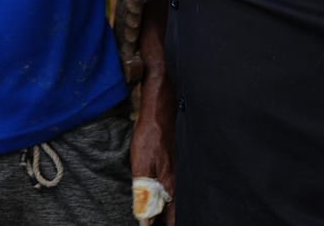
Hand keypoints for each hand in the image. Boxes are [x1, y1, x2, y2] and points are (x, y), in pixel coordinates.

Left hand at [131, 71, 176, 224]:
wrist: (162, 109)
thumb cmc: (151, 135)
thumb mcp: (141, 165)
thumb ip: (144, 194)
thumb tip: (147, 221)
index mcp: (172, 186)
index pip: (173, 219)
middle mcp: (180, 181)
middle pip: (177, 211)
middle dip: (168, 220)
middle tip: (155, 222)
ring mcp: (181, 172)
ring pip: (178, 199)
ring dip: (169, 210)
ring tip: (159, 215)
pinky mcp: (179, 163)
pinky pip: (177, 187)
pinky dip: (170, 196)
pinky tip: (162, 195)